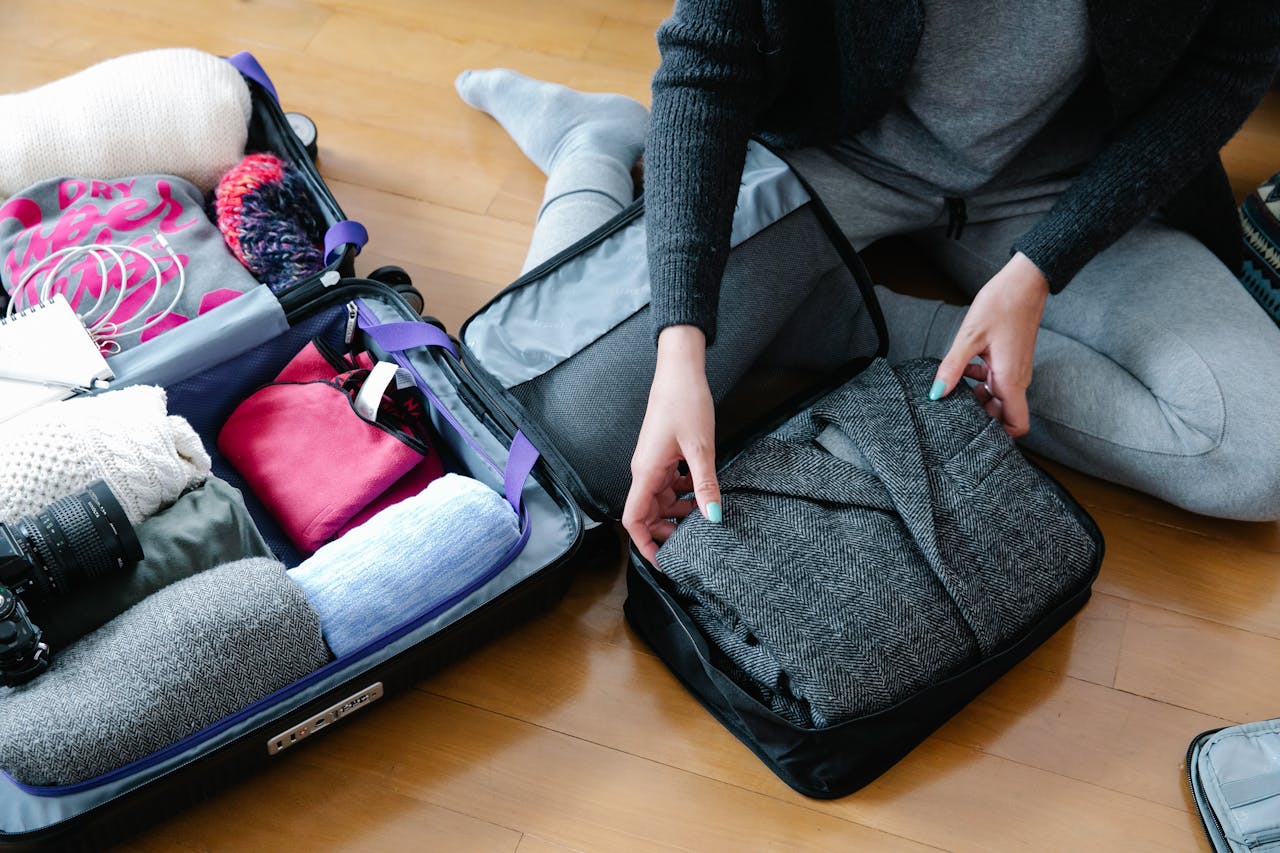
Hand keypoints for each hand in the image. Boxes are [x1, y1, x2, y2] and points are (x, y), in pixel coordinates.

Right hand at [622, 325, 721, 565]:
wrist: (679, 371)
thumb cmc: (685, 403)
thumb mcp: (701, 449)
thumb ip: (705, 486)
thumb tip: (712, 518)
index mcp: (645, 472)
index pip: (633, 519)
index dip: (644, 545)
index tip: (663, 561)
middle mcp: (643, 471)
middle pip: (647, 514)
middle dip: (667, 530)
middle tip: (695, 537)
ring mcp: (652, 463)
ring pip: (659, 500)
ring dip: (678, 511)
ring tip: (704, 512)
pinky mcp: (662, 455)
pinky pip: (667, 484)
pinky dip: (682, 493)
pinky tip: (701, 489)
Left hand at [931, 252, 1048, 436]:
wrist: (1024, 282)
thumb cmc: (1001, 305)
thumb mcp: (969, 337)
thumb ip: (953, 368)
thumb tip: (936, 393)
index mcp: (1011, 380)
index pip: (1017, 425)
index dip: (999, 435)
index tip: (973, 430)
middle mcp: (1017, 379)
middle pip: (1002, 414)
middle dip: (980, 415)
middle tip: (954, 406)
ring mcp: (1016, 370)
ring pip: (998, 397)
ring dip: (977, 396)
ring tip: (954, 385)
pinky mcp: (1011, 360)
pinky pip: (997, 381)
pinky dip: (980, 381)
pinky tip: (963, 368)